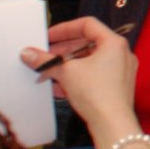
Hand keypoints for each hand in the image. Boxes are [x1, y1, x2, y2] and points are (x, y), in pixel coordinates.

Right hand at [20, 17, 138, 141]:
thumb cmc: (96, 93)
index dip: (64, 29)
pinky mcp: (117, 86)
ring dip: (67, 66)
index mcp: (114, 43)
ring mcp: (121, 70)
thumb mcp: (66, 72)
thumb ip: (46, 60)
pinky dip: (76, 77)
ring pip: (89, 61)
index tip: (47, 37)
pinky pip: (94, 75)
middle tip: (43, 56)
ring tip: (47, 73)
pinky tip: (58, 87)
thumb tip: (27, 53)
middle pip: (87, 44)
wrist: (112, 123)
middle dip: (62, 51)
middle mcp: (121, 53)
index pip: (87, 25)